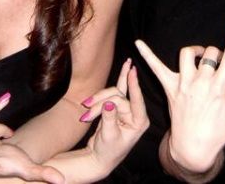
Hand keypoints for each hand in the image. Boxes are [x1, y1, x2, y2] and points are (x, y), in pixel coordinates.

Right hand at [79, 59, 148, 176]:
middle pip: (118, 97)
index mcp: (139, 122)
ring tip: (85, 105)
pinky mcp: (118, 106)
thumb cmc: (107, 152)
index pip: (136, 101)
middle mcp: (135, 113)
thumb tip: (108, 104)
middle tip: (86, 108)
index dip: (134, 86)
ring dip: (97, 99)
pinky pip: (119, 89)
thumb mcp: (108, 137)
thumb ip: (109, 119)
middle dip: (100, 102)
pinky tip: (127, 65)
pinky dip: (121, 78)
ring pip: (112, 94)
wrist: (99, 158)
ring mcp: (127, 109)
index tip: (133, 71)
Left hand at [135, 11, 224, 174]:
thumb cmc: (220, 130)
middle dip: (215, 54)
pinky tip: (137, 44)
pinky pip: (156, 68)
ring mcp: (184, 84)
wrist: (194, 148)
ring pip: (187, 54)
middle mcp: (201, 82)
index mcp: (220, 86)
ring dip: (195, 52)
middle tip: (216, 65)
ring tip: (199, 59)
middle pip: (210, 53)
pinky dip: (147, 55)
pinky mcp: (169, 88)